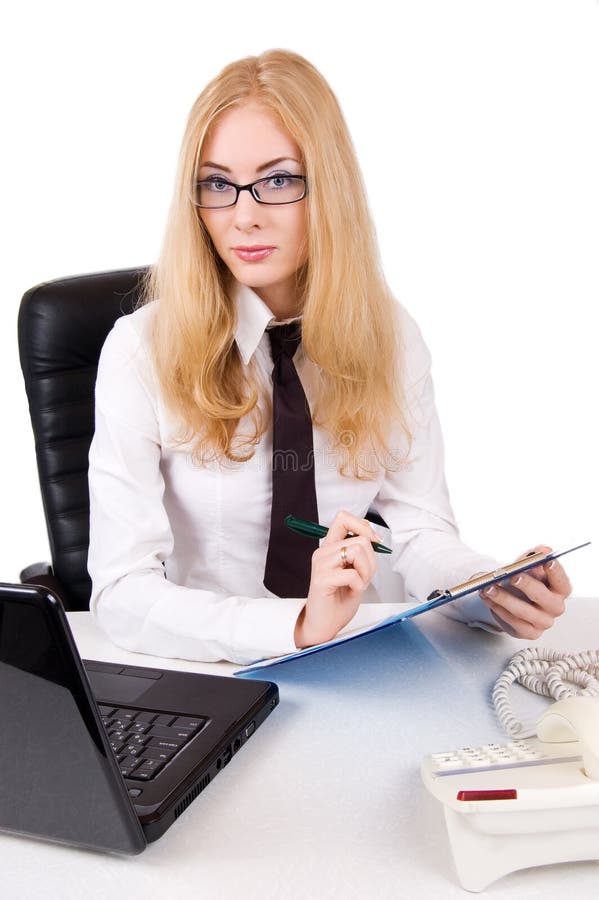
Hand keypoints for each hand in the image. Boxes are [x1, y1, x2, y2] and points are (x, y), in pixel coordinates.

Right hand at [294, 510, 379, 647]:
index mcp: (330, 547)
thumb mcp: (353, 571)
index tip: (374, 542)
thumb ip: (359, 553)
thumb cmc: (338, 600)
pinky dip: (359, 585)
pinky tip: (352, 592)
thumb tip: (374, 538)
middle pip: (360, 538)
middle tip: (364, 577)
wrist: (323, 624)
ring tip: (357, 584)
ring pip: (357, 552)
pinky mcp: (322, 579)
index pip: (344, 518)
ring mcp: (321, 565)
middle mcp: (323, 552)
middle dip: (371, 560)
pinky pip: (352, 574)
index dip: (363, 526)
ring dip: (365, 572)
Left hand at [479, 544, 571, 638]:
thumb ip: (534, 557)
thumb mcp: (528, 566)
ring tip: (488, 587)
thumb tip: (543, 550)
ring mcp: (543, 622)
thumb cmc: (524, 580)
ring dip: (504, 599)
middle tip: (513, 576)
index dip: (556, 573)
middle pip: (545, 599)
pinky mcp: (528, 632)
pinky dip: (498, 609)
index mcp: (559, 590)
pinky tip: (487, 598)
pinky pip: (514, 623)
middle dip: (529, 586)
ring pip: (524, 612)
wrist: (512, 598)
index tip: (547, 561)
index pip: (563, 583)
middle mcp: (555, 607)